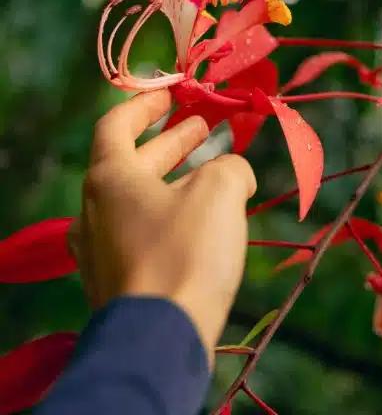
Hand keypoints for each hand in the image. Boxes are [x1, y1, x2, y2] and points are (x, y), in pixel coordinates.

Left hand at [69, 89, 255, 364]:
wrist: (162, 339)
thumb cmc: (186, 251)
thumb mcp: (219, 190)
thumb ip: (231, 166)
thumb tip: (235, 172)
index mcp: (109, 179)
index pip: (116, 123)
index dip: (146, 102)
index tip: (172, 92)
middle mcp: (95, 210)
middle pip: (133, 161)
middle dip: (172, 141)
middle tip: (205, 127)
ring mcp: (102, 249)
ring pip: (141, 198)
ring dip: (177, 177)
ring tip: (215, 170)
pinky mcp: (119, 279)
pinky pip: (145, 231)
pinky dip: (173, 212)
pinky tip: (206, 219)